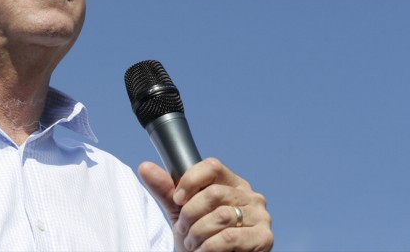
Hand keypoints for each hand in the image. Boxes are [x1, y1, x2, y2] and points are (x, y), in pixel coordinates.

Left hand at [139, 157, 272, 251]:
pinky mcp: (264, 238)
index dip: (190, 180)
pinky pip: (230, 237)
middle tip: (184, 230)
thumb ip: (166, 190)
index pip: (212, 166)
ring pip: (221, 216)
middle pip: (214, 192)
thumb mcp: (181, 213)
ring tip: (193, 244)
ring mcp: (260, 216)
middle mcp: (250, 195)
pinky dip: (211, 247)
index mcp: (231, 183)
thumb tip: (145, 167)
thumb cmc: (201, 239)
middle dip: (191, 214)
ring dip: (199, 233)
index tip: (177, 199)